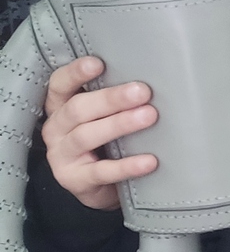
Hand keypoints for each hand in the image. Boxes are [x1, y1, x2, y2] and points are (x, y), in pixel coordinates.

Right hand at [41, 55, 157, 210]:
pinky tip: (149, 161)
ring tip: (148, 116)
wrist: (102, 188)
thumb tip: (150, 81)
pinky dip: (126, 165)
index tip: (98, 63)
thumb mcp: (104, 117)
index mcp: (61, 107)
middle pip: (77, 109)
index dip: (75, 73)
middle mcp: (56, 129)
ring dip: (119, 124)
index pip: (60, 85)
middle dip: (110, 99)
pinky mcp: (74, 180)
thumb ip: (114, 101)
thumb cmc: (106, 143)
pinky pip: (101, 171)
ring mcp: (62, 156)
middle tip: (142, 92)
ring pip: (86, 136)